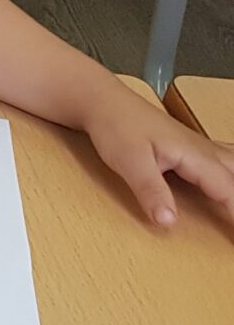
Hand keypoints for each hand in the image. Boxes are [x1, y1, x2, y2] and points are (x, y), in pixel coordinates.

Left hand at [82, 93, 233, 226]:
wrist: (104, 102)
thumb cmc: (116, 127)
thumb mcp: (129, 162)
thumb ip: (150, 191)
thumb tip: (168, 221)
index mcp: (195, 156)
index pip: (228, 191)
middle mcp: (205, 150)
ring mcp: (201, 147)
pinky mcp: (193, 147)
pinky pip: (227, 160)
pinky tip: (231, 179)